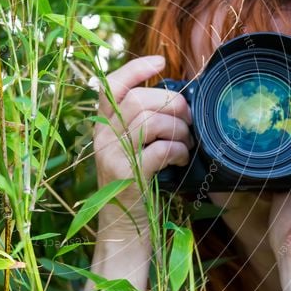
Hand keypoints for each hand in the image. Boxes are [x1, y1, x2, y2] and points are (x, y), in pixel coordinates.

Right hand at [93, 55, 192, 228]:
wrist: (123, 229)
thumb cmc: (135, 185)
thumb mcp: (131, 149)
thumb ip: (142, 124)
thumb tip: (178, 100)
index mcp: (102, 126)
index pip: (111, 85)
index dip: (136, 68)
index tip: (160, 61)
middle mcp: (102, 137)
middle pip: (138, 100)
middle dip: (172, 104)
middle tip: (188, 120)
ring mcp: (113, 155)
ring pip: (151, 121)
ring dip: (179, 129)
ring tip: (187, 142)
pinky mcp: (128, 174)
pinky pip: (161, 149)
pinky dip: (179, 151)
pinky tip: (182, 160)